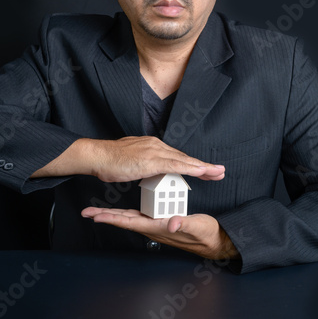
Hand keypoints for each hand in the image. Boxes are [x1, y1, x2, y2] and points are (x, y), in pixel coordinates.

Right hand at [31, 136, 224, 182]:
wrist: (97, 156)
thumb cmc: (110, 160)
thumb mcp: (132, 160)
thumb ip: (144, 163)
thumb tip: (151, 169)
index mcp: (153, 146)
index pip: (177, 157)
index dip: (193, 164)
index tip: (206, 170)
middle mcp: (157, 146)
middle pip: (185, 158)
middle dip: (204, 166)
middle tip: (220, 171)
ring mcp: (154, 152)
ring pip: (184, 161)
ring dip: (203, 167)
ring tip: (218, 173)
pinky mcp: (151, 160)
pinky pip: (176, 165)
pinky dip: (191, 168)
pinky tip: (202, 172)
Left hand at [81, 207, 239, 259]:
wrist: (215, 242)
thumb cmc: (207, 235)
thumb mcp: (198, 227)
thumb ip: (185, 224)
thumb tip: (171, 223)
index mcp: (159, 227)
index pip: (131, 222)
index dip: (113, 218)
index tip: (96, 216)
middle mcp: (154, 227)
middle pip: (125, 220)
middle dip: (106, 216)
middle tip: (88, 212)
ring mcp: (156, 225)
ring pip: (130, 218)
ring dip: (114, 214)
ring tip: (98, 211)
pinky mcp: (161, 222)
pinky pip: (140, 215)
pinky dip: (128, 212)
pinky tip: (123, 209)